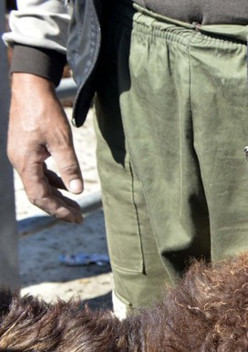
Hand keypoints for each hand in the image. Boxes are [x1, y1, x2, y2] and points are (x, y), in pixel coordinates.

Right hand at [8, 73, 84, 223]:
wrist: (30, 88)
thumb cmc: (45, 112)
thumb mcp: (61, 141)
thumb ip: (69, 167)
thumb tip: (77, 191)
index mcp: (26, 163)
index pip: (40, 197)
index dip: (58, 210)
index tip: (76, 218)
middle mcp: (20, 162)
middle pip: (39, 194)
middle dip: (59, 207)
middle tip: (78, 218)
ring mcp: (22, 155)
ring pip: (39, 183)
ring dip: (57, 195)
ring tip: (76, 205)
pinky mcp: (26, 149)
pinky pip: (39, 172)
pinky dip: (53, 181)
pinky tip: (66, 185)